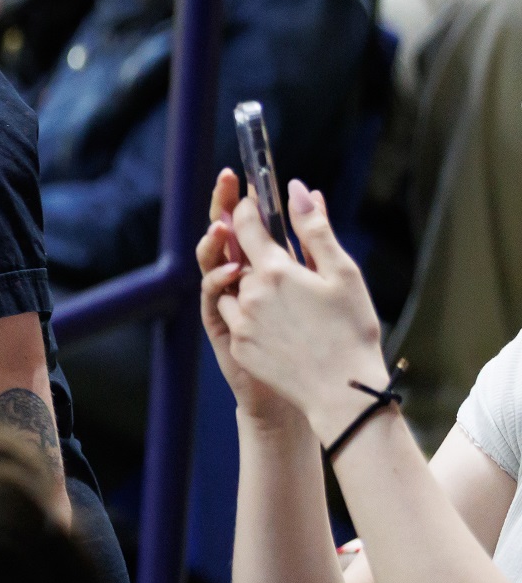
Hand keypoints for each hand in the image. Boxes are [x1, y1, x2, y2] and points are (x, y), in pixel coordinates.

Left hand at [210, 178, 389, 443]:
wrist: (343, 392)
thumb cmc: (351, 330)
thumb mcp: (343, 274)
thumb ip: (315, 229)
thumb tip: (299, 190)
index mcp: (275, 271)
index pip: (244, 225)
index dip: (245, 208)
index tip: (251, 200)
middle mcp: (249, 293)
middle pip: (238, 257)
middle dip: (251, 249)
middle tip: (277, 259)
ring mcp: (240, 321)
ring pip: (231, 288)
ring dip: (246, 283)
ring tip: (282, 296)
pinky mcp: (237, 346)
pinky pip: (233, 317)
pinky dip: (247, 312)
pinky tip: (279, 323)